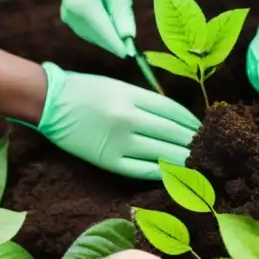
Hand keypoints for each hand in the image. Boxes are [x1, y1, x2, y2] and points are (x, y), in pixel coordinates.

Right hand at [32, 62, 200, 179]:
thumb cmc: (86, 90)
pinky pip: (142, 169)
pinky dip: (161, 171)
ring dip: (182, 158)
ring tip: (196, 162)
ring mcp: (119, 141)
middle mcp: (129, 118)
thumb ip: (146, 101)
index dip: (191, 122)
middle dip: (192, 142)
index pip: (173, 111)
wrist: (50, 102)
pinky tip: (174, 172)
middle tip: (208, 149)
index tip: (202, 129)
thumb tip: (176, 119)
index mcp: (132, 96)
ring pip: (161, 152)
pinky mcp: (108, 160)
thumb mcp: (119, 85)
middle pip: (172, 133)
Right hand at [58, 0, 135, 57]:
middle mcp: (71, 14)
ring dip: (110, 35)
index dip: (121, 47)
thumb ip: (123, 17)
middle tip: (132, 39)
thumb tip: (129, 40)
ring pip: (95, 37)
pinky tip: (109, 17)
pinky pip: (89, 31)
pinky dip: (102, 30)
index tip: (134, 55)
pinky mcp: (68, 17)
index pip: (105, 35)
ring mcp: (67, 17)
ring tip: (118, 15)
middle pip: (100, 39)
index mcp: (83, 5)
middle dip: (117, 40)